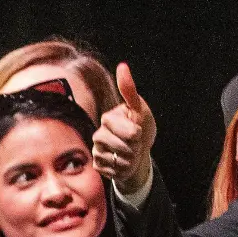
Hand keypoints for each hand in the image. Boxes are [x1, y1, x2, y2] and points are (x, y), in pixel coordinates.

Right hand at [92, 63, 155, 193]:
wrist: (140, 152)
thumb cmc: (140, 127)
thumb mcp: (138, 109)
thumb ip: (129, 90)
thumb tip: (122, 66)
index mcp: (108, 118)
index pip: (123, 129)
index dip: (135, 133)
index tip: (138, 131)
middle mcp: (99, 134)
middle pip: (118, 144)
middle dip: (133, 147)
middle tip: (134, 143)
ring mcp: (97, 150)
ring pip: (113, 158)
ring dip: (127, 159)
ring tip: (130, 154)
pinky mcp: (98, 165)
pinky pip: (110, 170)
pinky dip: (121, 169)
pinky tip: (122, 163)